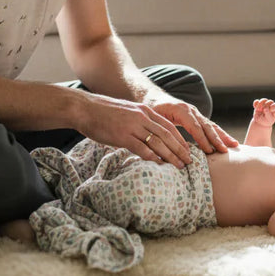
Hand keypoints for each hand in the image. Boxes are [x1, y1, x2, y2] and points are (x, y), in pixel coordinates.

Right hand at [73, 90, 192, 167]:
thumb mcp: (126, 112)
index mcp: (144, 111)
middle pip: (167, 135)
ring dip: (171, 156)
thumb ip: (138, 121)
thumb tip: (146, 135)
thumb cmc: (103, 112)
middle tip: (189, 161)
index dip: (180, 139)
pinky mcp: (123, 136)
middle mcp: (142, 117)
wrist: (85, 109)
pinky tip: (160, 165)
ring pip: (158, 142)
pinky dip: (153, 158)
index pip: (168, 126)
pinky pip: (142, 148)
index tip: (187, 150)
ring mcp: (133, 126)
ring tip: (180, 166)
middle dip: (180, 149)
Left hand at [146, 93, 238, 153]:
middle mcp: (191, 110)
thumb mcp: (154, 118)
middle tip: (226, 151)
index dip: (202, 139)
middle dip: (217, 139)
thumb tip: (165, 148)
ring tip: (234, 145)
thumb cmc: (152, 109)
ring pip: (211, 125)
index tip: (209, 151)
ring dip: (223, 136)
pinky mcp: (198, 117)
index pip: (194, 126)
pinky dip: (220, 134)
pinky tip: (228, 142)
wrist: (154, 97)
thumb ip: (161, 130)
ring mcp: (196, 113)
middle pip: (206, 126)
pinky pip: (210, 126)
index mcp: (181, 110)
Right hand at [251, 98, 274, 126]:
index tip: (270, 110)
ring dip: (260, 104)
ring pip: (264, 100)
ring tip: (258, 110)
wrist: (260, 122)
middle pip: (270, 102)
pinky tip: (254, 106)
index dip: (273, 107)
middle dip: (265, 106)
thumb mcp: (268, 119)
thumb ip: (268, 113)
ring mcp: (265, 104)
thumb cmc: (267, 121)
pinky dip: (255, 103)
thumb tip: (265, 108)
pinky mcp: (259, 104)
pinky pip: (257, 101)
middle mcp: (271, 105)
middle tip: (262, 111)